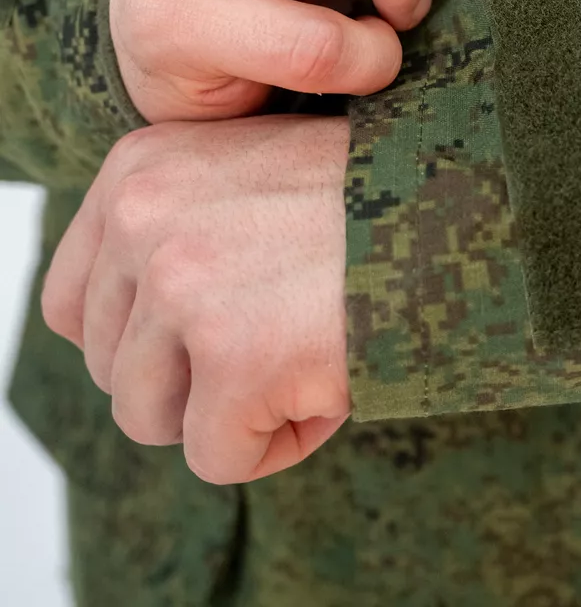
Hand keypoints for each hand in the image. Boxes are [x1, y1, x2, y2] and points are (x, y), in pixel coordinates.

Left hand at [41, 115, 351, 483]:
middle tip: (278, 339)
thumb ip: (172, 233)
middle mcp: (144, 217)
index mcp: (137, 169)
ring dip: (228, 411)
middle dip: (193, 379)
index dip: (137, 340)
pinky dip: (276, 442)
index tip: (206, 332)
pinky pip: (219, 457)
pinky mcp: (236, 355)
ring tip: (302, 358)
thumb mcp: (242, 177)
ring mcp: (185, 284)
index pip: (73, 303)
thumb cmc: (368, 195)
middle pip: (113, 367)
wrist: (463, 197)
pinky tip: (327, 384)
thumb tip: (130, 335)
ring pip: (152, 418)